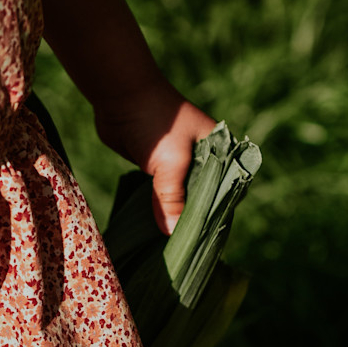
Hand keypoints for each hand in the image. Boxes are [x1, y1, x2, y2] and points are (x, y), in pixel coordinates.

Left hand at [95, 86, 217, 236]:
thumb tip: (173, 233)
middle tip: (188, 251)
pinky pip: (163, 195)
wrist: (121, 96)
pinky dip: (161, 210)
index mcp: (220, 151)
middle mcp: (205, 158)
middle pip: (205, 198)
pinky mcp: (159, 168)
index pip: (227, 191)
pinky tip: (157, 230)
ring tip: (173, 246)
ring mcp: (180, 163)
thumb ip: (173, 198)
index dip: (218, 215)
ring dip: (177, 218)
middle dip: (196, 221)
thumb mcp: (171, 163)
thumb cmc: (156, 123)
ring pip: (183, 198)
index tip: (209, 243)